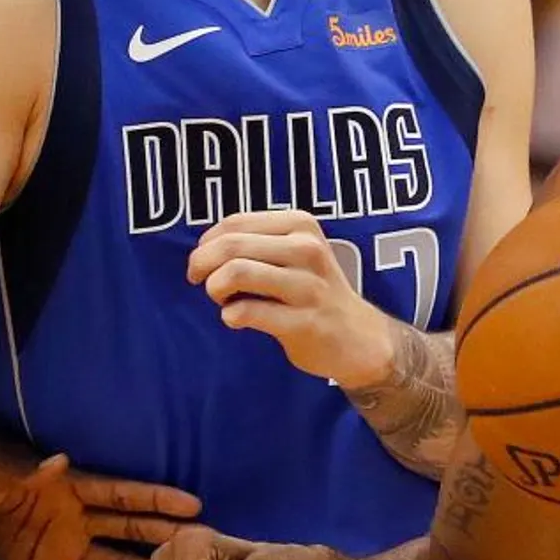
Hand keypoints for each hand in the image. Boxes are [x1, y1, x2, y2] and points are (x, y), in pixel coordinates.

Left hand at [0, 441, 202, 559]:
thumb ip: (26, 472)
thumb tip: (61, 460)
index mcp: (71, 488)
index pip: (120, 495)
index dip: (155, 500)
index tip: (192, 505)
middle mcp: (79, 519)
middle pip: (130, 529)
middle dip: (165, 535)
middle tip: (203, 546)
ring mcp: (69, 548)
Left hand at [186, 210, 394, 387]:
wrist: (359, 337)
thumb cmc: (314, 292)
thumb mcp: (295, 253)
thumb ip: (256, 243)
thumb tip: (204, 248)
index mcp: (302, 225)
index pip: (234, 222)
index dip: (207, 243)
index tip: (204, 263)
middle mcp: (308, 249)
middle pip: (231, 245)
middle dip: (202, 264)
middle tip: (200, 281)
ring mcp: (308, 286)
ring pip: (236, 273)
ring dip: (215, 288)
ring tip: (223, 300)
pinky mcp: (304, 321)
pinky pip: (247, 312)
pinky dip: (230, 316)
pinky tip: (238, 319)